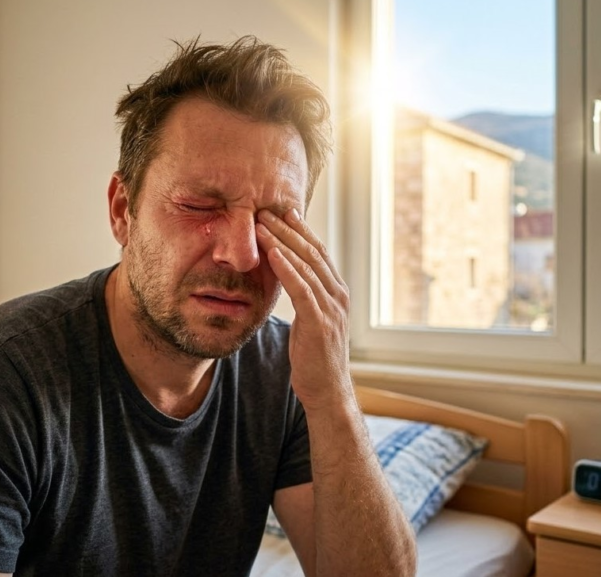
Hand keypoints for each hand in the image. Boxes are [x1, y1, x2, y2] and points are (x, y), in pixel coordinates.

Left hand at [255, 209, 350, 411]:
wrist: (327, 391)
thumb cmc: (314, 357)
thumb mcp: (310, 320)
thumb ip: (304, 297)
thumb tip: (287, 278)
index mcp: (336, 292)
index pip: (318, 252)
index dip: (300, 230)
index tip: (282, 211)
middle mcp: (338, 294)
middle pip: (313, 252)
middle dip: (289, 228)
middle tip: (266, 208)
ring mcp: (332, 307)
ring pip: (306, 265)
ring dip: (282, 242)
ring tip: (261, 223)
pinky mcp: (320, 322)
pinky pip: (302, 288)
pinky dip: (287, 268)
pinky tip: (272, 252)